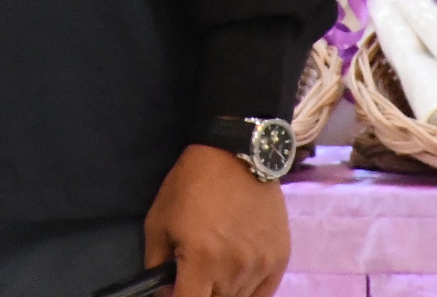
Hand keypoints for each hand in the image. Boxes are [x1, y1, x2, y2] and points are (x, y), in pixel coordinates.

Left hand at [143, 146, 289, 296]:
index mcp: (201, 259)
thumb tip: (164, 292)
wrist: (237, 153)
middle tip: (195, 274)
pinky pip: (263, 293)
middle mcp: (234, 268)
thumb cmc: (191, 184)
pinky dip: (248, 290)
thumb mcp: (158, 220)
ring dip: (223, 290)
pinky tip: (237, 273)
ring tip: (216, 265)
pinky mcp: (280, 258)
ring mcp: (261, 265)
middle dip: (201, 292)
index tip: (176, 289)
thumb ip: (156, 263)